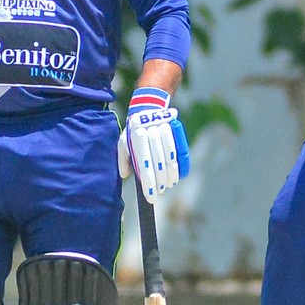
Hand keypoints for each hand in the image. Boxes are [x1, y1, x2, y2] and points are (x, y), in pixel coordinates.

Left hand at [118, 87, 190, 202]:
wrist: (149, 108)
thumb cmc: (134, 131)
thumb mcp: (124, 141)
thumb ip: (123, 158)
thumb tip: (125, 175)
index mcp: (137, 137)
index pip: (144, 163)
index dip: (149, 181)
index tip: (151, 196)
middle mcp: (151, 133)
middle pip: (159, 162)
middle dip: (160, 180)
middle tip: (160, 191)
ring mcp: (165, 130)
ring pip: (171, 157)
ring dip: (171, 174)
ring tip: (169, 185)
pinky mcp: (176, 130)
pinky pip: (181, 150)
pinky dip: (182, 164)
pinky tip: (179, 175)